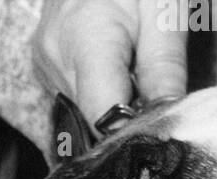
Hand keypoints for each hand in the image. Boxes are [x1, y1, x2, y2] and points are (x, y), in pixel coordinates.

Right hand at [33, 0, 186, 126]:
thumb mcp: (163, 7)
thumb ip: (164, 67)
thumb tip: (169, 118)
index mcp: (83, 39)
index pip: (103, 118)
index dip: (134, 129)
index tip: (159, 120)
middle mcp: (56, 59)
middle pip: (94, 120)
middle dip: (129, 115)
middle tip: (156, 88)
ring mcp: (47, 66)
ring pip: (86, 113)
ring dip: (117, 104)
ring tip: (136, 66)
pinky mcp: (47, 69)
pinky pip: (78, 98)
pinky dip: (103, 93)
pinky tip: (118, 67)